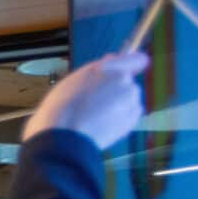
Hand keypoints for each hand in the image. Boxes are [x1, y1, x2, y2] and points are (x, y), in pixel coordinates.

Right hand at [24, 51, 148, 149]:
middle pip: (125, 81)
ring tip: (93, 116)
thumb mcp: (73, 80)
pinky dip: (119, 118)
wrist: (65, 139)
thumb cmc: (62, 108)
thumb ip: (96, 69)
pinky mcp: (132, 121)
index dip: (128, 64)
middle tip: (92, 101)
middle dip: (113, 88)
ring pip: (127, 98)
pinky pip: (128, 114)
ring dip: (116, 104)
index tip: (119, 71)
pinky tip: (101, 125)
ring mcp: (131, 102)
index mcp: (111, 68)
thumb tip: (112, 59)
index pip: (136, 59)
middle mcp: (126, 82)